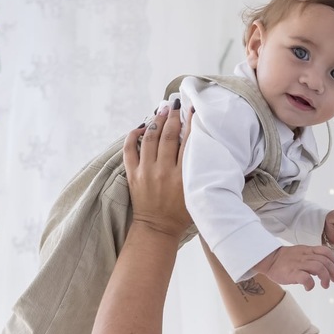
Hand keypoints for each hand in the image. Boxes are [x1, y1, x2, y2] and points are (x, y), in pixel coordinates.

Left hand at [123, 100, 191, 238]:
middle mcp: (164, 172)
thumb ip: (199, 171)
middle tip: (175, 105)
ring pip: (150, 138)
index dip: (190, 123)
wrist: (158, 228)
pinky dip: (133, 135)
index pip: (188, 142)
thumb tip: (203, 147)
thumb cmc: (182, 212)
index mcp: (183, 176)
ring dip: (156, 121)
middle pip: (169, 136)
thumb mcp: (196, 192)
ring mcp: (146, 172)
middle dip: (173, 117)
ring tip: (161, 111)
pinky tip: (140, 126)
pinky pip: (129, 149)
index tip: (192, 109)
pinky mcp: (133, 175)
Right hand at [255, 244, 333, 290]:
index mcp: (307, 250)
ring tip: (325, 285)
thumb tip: (322, 269)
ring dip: (325, 278)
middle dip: (333, 272)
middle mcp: (305, 256)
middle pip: (325, 261)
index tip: (333, 267)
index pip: (325, 251)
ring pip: (319, 268)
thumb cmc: (284, 259)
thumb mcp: (299, 253)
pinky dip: (311, 284)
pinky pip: (306, 278)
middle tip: (333, 280)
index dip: (332, 259)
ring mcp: (299, 264)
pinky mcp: (292, 273)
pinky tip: (308, 287)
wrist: (268, 259)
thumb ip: (311, 258)